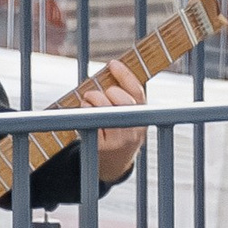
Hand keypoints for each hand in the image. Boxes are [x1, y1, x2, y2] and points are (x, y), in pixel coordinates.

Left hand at [71, 55, 146, 184]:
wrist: (115, 164)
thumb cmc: (120, 132)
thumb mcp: (130, 116)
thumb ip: (126, 96)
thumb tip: (112, 68)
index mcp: (142, 118)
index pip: (137, 92)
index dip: (125, 75)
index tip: (113, 63)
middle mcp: (134, 130)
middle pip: (121, 99)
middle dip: (107, 91)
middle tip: (97, 92)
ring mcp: (118, 140)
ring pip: (104, 108)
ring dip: (92, 98)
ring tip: (88, 99)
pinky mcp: (101, 147)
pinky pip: (90, 119)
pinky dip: (85, 110)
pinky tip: (85, 110)